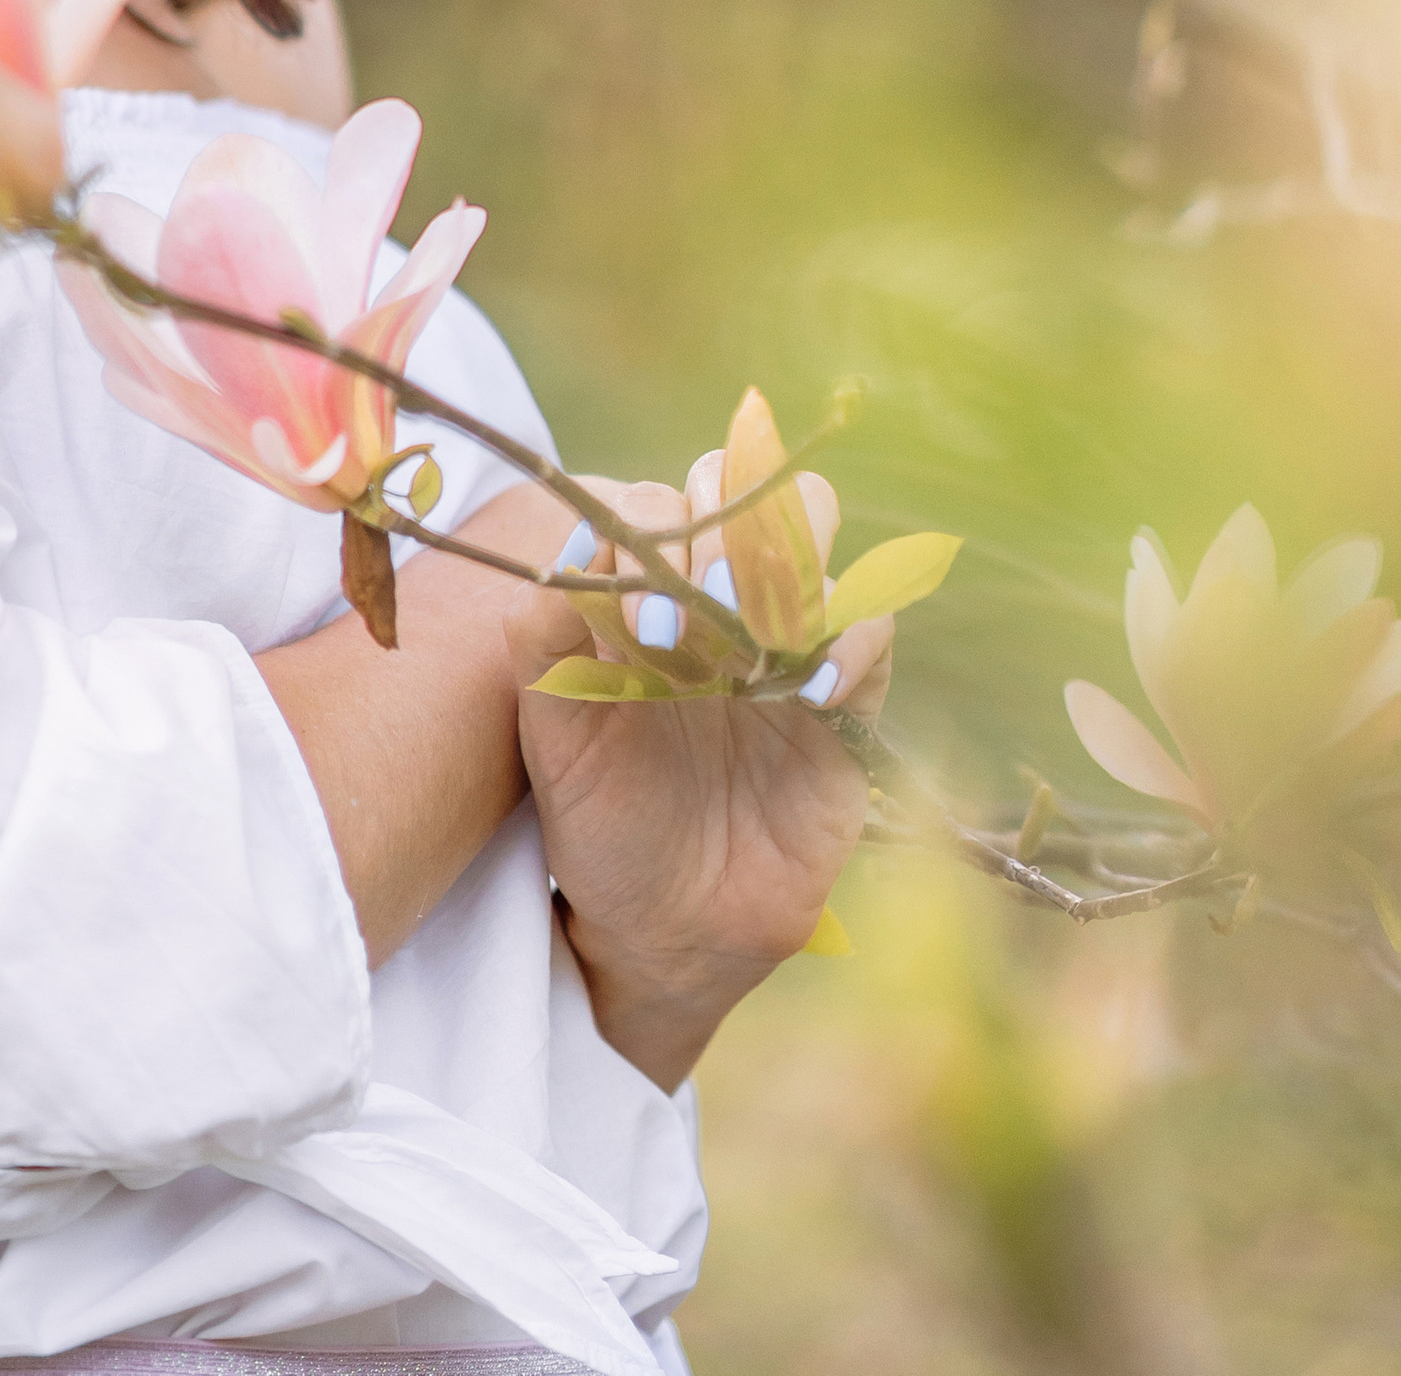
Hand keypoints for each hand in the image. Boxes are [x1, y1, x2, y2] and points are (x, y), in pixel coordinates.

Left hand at [506, 468, 892, 1091]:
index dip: (654, 532)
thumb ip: (542, 638)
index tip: (637, 618)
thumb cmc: (599, 821)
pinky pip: (874, 630)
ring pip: (819, 533)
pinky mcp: (845, 702)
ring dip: (791, 559)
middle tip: (699, 605)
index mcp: (646, 592)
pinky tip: (813, 687)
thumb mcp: (552, 734)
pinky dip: (854, 639)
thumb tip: (571, 545)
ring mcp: (786, 641)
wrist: (667, 927)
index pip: (664, 501)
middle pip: (747, 489)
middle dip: (726, 525)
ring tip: (757, 633)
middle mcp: (719, 600)